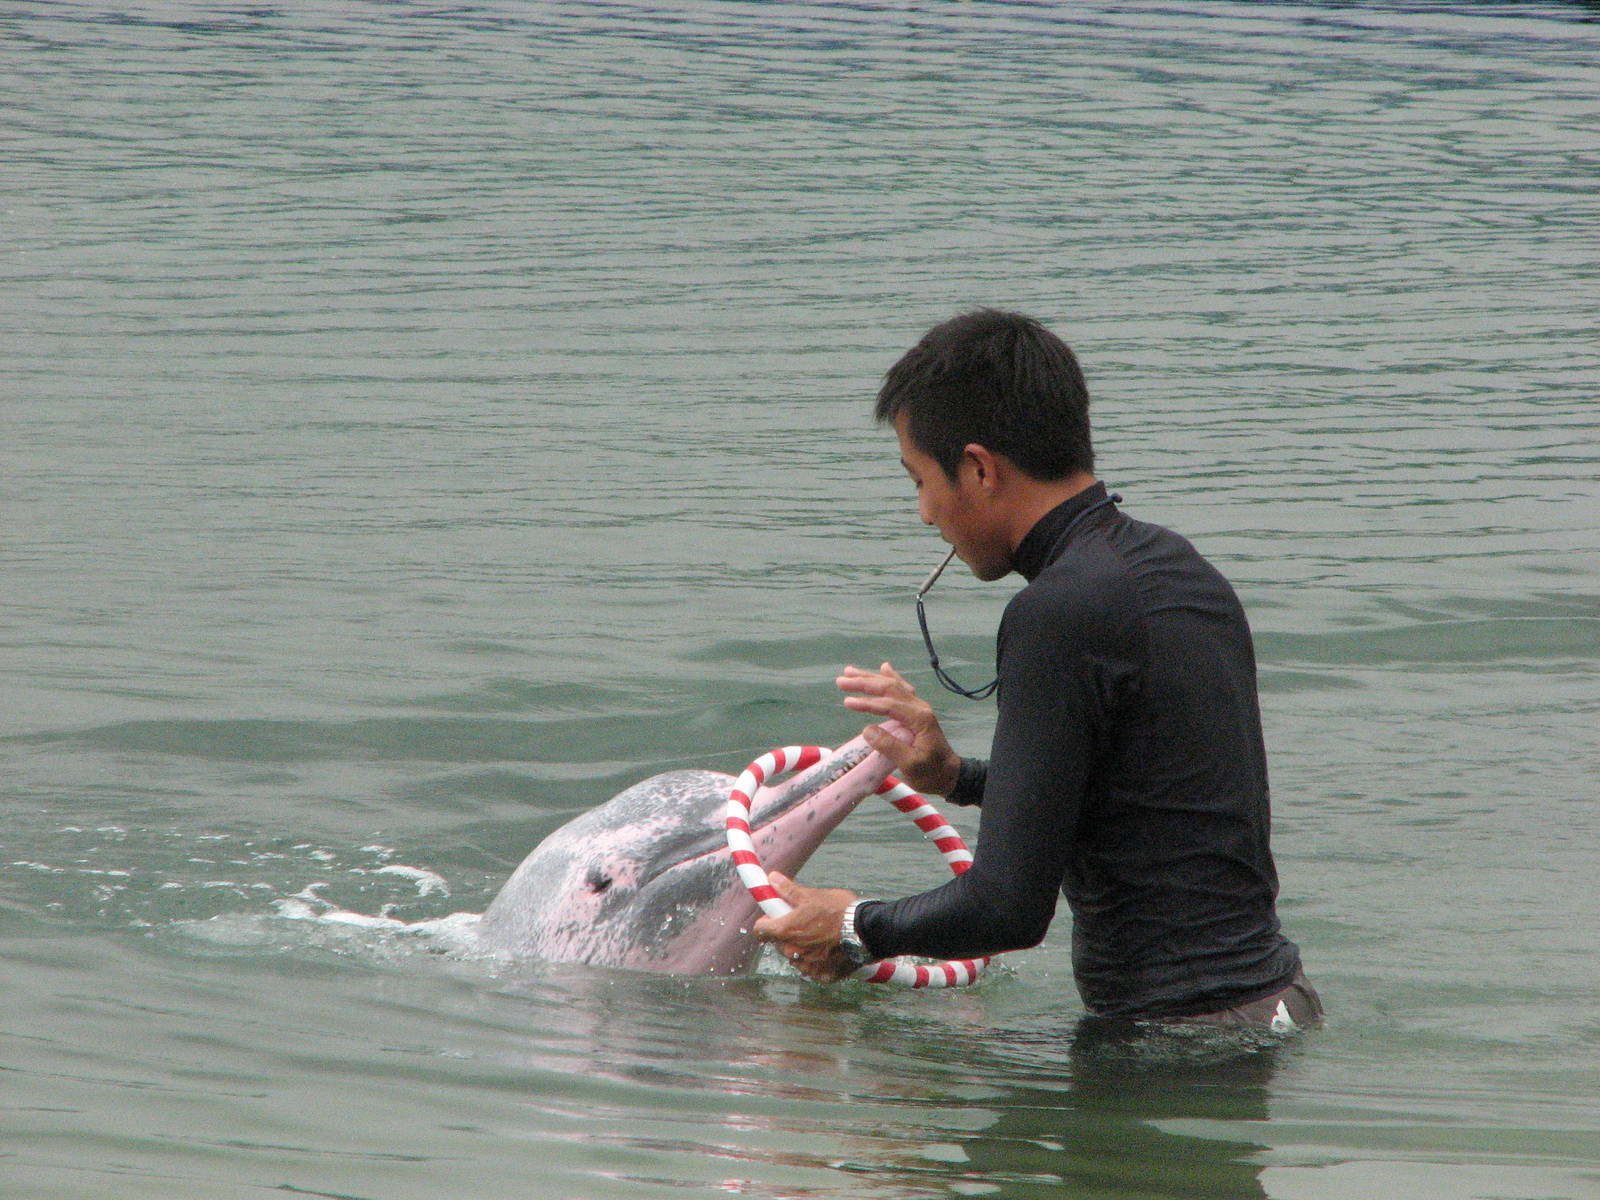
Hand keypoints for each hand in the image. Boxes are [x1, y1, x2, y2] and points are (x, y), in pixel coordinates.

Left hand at [752, 873, 859, 983]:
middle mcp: (793, 953)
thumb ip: (788, 890)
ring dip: (802, 948)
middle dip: (788, 934)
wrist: (867, 930)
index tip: (776, 916)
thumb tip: (772, 879)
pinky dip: (818, 961)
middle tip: (805, 922)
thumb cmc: (839, 911)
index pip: (760, 931)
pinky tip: (829, 949)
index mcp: (786, 931)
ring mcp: (808, 967)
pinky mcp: (823, 976)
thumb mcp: (812, 896)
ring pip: (796, 957)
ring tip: (821, 935)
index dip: (767, 921)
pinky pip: (813, 969)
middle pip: (779, 944)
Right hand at [837, 662, 960, 795]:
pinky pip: (902, 690)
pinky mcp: (916, 713)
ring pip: (894, 686)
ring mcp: (919, 708)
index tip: (847, 702)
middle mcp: (919, 708)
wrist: (951, 776)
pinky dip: (892, 678)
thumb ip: (890, 746)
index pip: (889, 705)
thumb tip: (867, 730)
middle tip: (841, 681)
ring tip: (850, 671)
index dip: (867, 703)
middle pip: (889, 689)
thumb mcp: (910, 765)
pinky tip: (884, 668)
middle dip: (864, 683)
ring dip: (871, 678)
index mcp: (919, 718)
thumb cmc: (931, 773)